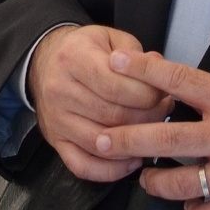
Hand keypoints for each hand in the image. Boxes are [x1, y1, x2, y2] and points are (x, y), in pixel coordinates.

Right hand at [28, 25, 172, 181]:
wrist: (46, 60)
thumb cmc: (84, 50)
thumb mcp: (110, 38)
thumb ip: (136, 54)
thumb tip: (159, 70)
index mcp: (74, 57)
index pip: (116, 86)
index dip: (147, 94)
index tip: (163, 93)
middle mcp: (60, 89)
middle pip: (113, 116)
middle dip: (147, 118)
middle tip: (163, 113)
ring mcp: (56, 118)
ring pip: (101, 144)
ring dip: (134, 145)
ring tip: (151, 134)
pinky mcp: (55, 140)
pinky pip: (83, 166)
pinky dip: (110, 171)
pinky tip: (130, 160)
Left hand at [92, 51, 209, 209]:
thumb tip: (186, 94)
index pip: (179, 80)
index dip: (144, 69)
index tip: (116, 60)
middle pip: (164, 137)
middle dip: (126, 139)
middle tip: (100, 138)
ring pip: (178, 183)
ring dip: (155, 181)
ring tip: (147, 177)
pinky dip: (192, 208)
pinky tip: (190, 203)